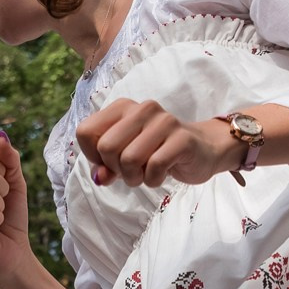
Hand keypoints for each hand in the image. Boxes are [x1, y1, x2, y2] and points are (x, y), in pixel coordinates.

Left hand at [74, 99, 241, 188]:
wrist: (203, 150)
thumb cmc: (158, 152)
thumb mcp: (125, 157)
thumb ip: (105, 166)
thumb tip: (98, 178)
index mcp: (122, 108)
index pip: (85, 131)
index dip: (92, 155)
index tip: (110, 162)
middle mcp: (142, 109)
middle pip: (105, 147)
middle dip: (115, 169)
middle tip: (131, 171)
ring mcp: (163, 121)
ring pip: (129, 159)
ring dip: (135, 177)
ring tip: (146, 173)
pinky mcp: (181, 139)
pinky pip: (154, 167)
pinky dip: (153, 180)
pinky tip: (161, 174)